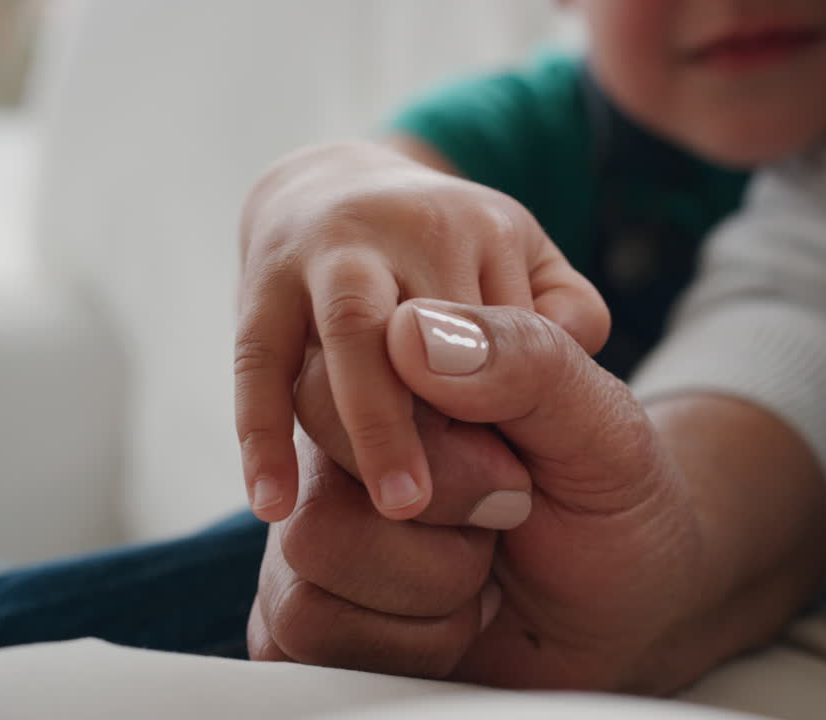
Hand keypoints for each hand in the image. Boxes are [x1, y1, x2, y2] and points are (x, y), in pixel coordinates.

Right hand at [233, 141, 608, 522]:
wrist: (338, 192)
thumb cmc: (457, 262)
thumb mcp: (535, 268)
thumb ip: (567, 316)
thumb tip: (558, 341)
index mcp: (480, 227)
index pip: (500, 326)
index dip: (506, 407)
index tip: (520, 484)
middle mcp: (398, 228)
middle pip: (421, 325)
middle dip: (443, 415)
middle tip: (469, 501)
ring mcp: (324, 254)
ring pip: (346, 336)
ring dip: (368, 427)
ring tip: (399, 510)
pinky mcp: (261, 290)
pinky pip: (258, 360)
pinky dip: (262, 431)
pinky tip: (275, 503)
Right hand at [250, 300, 716, 691]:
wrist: (625, 618)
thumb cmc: (612, 507)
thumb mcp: (604, 426)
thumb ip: (527, 361)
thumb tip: (411, 332)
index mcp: (406, 367)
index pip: (348, 360)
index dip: (429, 432)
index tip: (508, 468)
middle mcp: (346, 437)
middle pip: (319, 451)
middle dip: (445, 506)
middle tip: (513, 506)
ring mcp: (321, 521)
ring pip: (310, 544)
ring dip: (433, 580)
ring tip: (484, 566)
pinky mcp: (309, 605)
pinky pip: (306, 624)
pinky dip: (411, 640)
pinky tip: (454, 618)